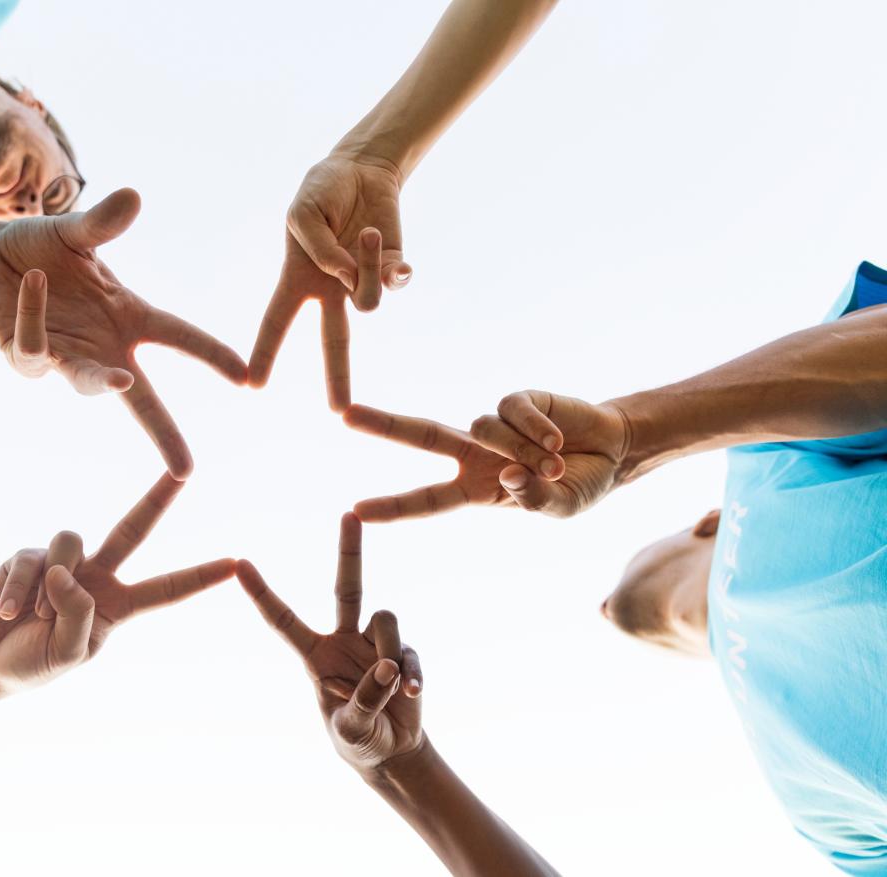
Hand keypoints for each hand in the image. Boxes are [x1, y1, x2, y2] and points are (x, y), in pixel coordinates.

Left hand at [0, 188, 247, 478]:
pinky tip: (34, 281)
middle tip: (184, 468)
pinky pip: (35, 349)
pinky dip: (36, 315)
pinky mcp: (25, 357)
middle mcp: (101, 346)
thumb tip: (133, 196)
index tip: (246, 378)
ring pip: (87, 381)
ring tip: (120, 381)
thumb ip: (103, 224)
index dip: (213, 356)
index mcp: (126, 317)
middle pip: (141, 398)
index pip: (179, 338)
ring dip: (101, 383)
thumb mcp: (76, 234)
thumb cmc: (39, 249)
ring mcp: (65, 356)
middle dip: (163, 434)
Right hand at [0, 472, 235, 692]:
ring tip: (31, 616)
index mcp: (117, 605)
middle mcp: (96, 577)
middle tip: (186, 471)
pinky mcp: (29, 557)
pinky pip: (31, 559)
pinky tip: (7, 611)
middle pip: (133, 529)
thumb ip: (78, 615)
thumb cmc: (33, 663)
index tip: (236, 563)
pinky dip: (18, 588)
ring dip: (49, 585)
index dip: (199, 577)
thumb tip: (69, 572)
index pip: (166, 589)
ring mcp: (63, 563)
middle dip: (158, 499)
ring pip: (71, 543)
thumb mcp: (68, 654)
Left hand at [236, 514, 423, 772]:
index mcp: (314, 655)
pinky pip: (409, 651)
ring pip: (385, 618)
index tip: (239, 563)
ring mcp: (375, 643)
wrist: (392, 752)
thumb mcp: (351, 730)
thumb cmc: (357, 740)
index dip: (262, 593)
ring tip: (391, 690)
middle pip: (347, 587)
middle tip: (349, 513)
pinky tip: (413, 695)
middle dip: (349, 550)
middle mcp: (343, 639)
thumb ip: (364, 700)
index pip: (283, 620)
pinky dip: (412, 673)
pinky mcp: (403, 654)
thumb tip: (388, 667)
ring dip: (389, 652)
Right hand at [249, 155, 411, 410]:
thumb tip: (348, 279)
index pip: (278, 322)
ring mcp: (363, 281)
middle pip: (334, 342)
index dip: (266, 352)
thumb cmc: (322, 191)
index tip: (254, 385)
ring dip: (368, 267)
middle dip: (338, 377)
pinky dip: (391, 263)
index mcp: (297, 279)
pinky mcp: (393, 267)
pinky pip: (396, 280)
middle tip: (339, 412)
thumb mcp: (304, 214)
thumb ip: (320, 250)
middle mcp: (330, 288)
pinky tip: (379, 238)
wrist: (360, 168)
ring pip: (369, 301)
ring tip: (365, 232)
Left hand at [343, 403, 564, 521]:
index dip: (393, 506)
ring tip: (553, 463)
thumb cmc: (578, 486)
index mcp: (475, 488)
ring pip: (483, 430)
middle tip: (345, 415)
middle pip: (420, 436)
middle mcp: (475, 454)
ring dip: (521, 450)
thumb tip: (510, 477)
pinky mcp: (517, 401)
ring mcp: (493, 426)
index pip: (427, 500)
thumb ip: (535, 500)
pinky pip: (512, 411)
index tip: (356, 510)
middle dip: (384, 425)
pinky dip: (535, 429)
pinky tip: (556, 439)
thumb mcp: (559, 508)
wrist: (612, 453)